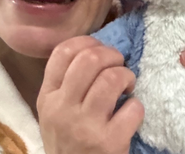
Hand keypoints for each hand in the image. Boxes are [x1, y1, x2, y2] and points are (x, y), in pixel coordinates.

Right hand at [38, 36, 143, 153]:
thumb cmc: (68, 142)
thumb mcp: (54, 113)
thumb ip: (66, 84)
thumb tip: (95, 50)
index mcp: (47, 98)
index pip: (63, 52)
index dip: (88, 42)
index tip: (100, 49)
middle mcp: (62, 108)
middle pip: (90, 59)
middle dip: (112, 55)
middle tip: (119, 66)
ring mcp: (85, 126)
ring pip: (112, 78)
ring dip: (127, 77)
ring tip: (127, 88)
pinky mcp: (109, 142)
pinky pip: (133, 108)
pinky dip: (137, 107)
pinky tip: (130, 114)